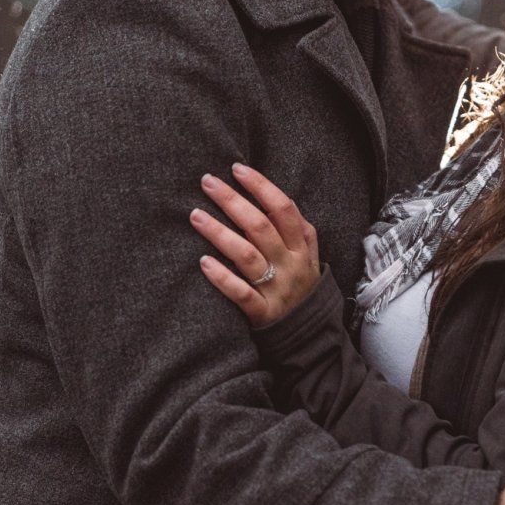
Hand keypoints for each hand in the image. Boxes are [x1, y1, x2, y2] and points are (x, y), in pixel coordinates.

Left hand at [191, 162, 319, 327]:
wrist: (310, 335)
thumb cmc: (300, 285)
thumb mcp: (309, 255)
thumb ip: (296, 228)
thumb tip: (271, 193)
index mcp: (301, 247)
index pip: (283, 208)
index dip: (261, 186)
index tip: (236, 168)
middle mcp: (290, 265)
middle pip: (260, 227)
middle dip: (232, 201)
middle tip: (207, 182)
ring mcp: (276, 289)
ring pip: (247, 256)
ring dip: (220, 233)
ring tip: (195, 215)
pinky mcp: (262, 313)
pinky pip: (241, 293)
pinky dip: (222, 277)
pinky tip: (203, 262)